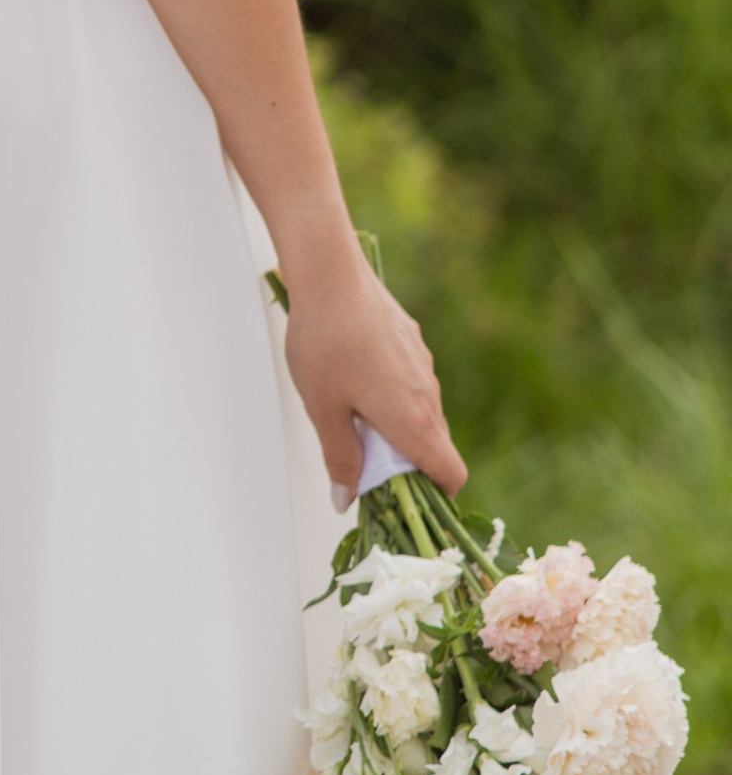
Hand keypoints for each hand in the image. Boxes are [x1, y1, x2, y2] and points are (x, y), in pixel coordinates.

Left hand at [276, 226, 464, 495]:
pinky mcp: (411, 341)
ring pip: (422, 412)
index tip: (406, 501)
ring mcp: (423, 365)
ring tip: (351, 418)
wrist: (331, 273)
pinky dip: (393, 395)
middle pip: (435, 446)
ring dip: (397, 427)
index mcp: (413, 419)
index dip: (437, 495)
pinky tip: (354, 378)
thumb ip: (339, 457)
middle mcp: (428, 394)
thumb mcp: (322, 409)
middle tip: (364, 464)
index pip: (451, 472)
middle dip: (408, 464)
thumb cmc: (324, 342)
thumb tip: (344, 500)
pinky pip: (411, 382)